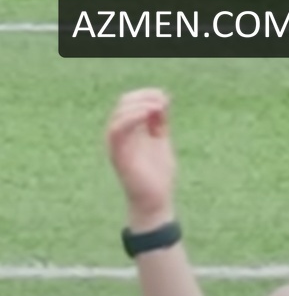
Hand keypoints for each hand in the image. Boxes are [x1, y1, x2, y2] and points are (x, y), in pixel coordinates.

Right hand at [105, 88, 177, 228]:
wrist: (156, 200)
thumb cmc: (158, 174)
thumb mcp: (162, 141)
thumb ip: (160, 122)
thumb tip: (163, 99)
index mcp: (129, 130)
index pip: (129, 102)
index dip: (146, 95)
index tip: (166, 96)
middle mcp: (119, 135)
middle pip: (123, 104)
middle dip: (144, 97)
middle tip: (164, 101)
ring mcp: (116, 144)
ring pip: (118, 114)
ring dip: (139, 105)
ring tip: (159, 106)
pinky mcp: (117, 154)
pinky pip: (117, 130)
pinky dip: (131, 118)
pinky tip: (149, 114)